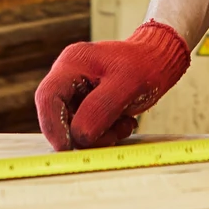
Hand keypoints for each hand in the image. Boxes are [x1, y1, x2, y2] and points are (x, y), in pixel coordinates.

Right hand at [35, 20, 190, 149]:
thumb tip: (78, 136)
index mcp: (72, 64)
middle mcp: (69, 77)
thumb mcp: (127, 85)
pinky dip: (105, 132)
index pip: (48, 97)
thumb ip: (100, 109)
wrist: (160, 60)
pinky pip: (87, 126)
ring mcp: (77, 91)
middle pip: (58, 114)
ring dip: (99, 134)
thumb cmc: (146, 65)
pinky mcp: (88, 103)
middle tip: (110, 138)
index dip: (53, 125)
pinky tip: (123, 123)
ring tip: (123, 125)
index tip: (67, 148)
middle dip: (82, 133)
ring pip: (74, 125)